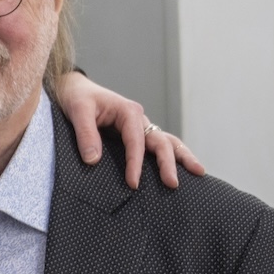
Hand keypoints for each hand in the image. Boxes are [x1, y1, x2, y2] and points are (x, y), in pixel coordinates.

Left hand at [56, 70, 204, 188]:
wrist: (74, 89)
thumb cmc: (76, 98)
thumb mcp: (78, 111)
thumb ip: (85, 134)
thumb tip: (93, 160)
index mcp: (128, 111)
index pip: (136, 141)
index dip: (136, 164)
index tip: (133, 184)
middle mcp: (139, 118)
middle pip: (161, 141)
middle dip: (168, 163)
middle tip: (173, 184)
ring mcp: (141, 126)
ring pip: (167, 141)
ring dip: (182, 157)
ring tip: (199, 172)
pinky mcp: (137, 133)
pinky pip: (158, 145)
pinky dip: (172, 156)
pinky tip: (183, 168)